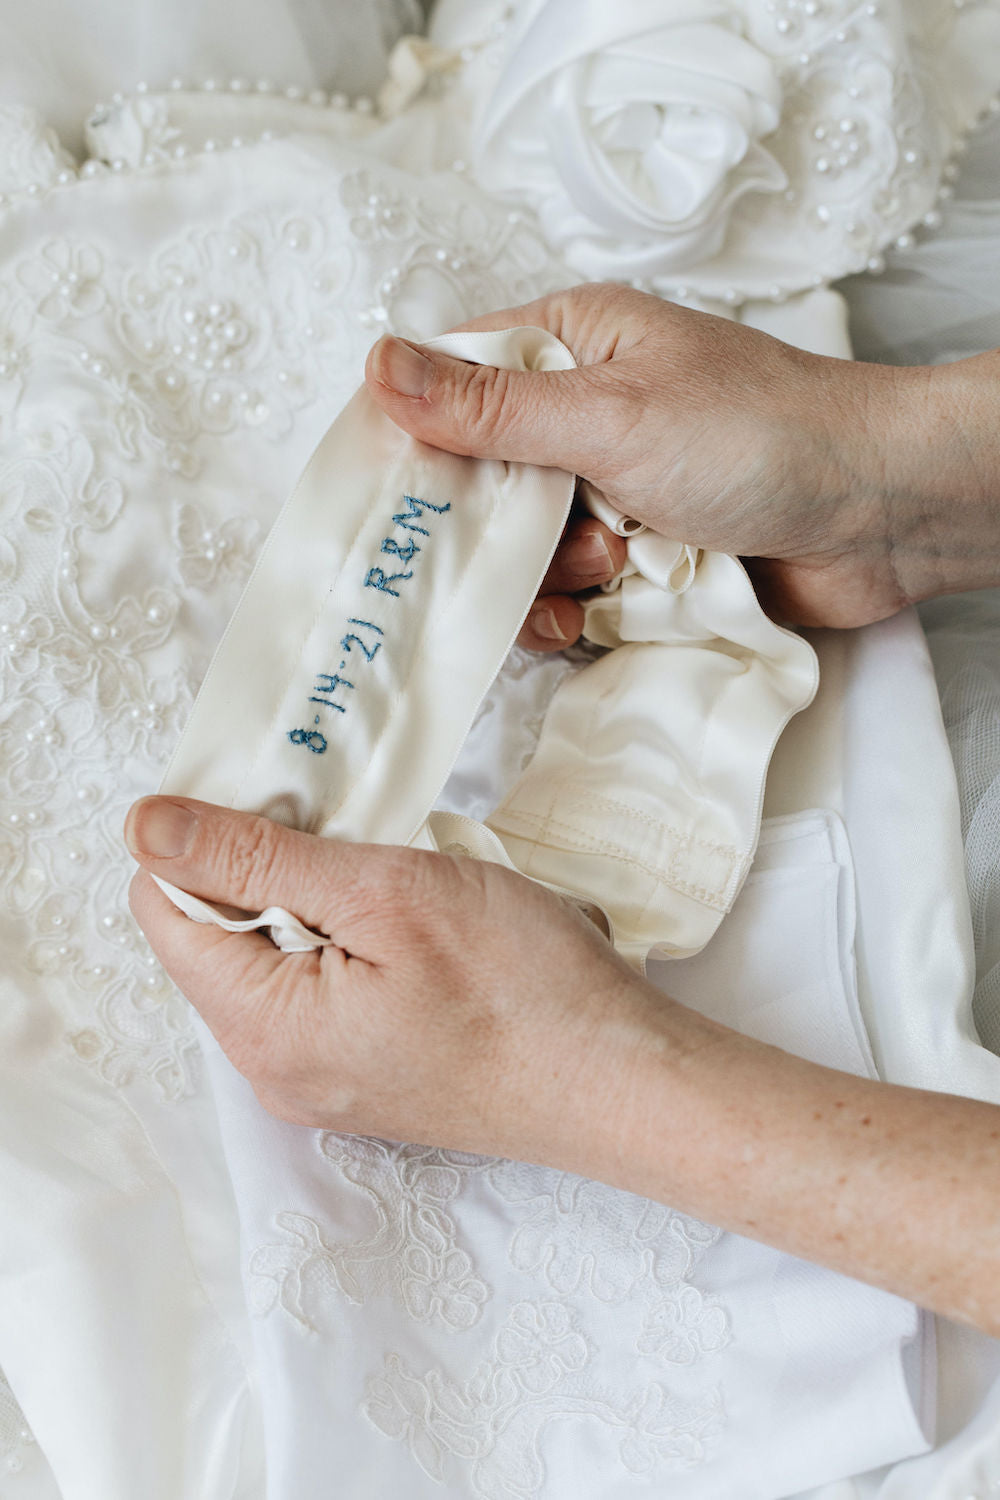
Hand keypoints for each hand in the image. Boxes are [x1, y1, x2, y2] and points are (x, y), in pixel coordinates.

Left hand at [125, 794, 999, 1334]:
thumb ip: (257, 859)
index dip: (208, 837)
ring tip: (396, 884)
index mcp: (262, 1030)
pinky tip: (412, 929)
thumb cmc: (523, 984)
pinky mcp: (361, 1080)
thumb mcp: (386, 892)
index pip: (166, 910)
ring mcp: (318, 1083)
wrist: (623, 1083)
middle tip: (359, 840)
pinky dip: (346, 941)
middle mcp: (272, 1071)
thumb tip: (143, 826)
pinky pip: (315, 993)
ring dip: (315, 902)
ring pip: (269, 960)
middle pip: (215, 938)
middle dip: (268, 869)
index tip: (288, 802)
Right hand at [365, 283, 999, 633]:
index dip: (413, 441)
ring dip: (551, 573)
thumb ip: (490, 408)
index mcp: (571, 346)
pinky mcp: (640, 555)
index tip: (393, 498)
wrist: (878, 514)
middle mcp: (584, 414)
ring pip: (522, 551)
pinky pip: (569, 595)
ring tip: (612, 559)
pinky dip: (579, 611)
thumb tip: (377, 366)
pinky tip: (605, 610)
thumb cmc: (761, 435)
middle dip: (497, 528)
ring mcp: (612, 488)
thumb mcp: (610, 414)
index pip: (451, 384)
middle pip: (479, 481)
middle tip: (530, 539)